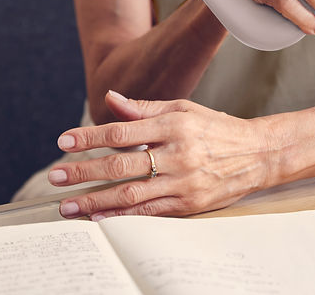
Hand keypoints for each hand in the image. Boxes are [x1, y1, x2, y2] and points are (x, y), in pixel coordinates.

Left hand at [49, 90, 274, 218]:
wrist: (258, 154)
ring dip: (94, 201)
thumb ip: (144, 108)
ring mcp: (184, 182)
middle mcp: (178, 153)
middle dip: (83, 173)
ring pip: (131, 195)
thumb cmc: (215, 128)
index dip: (90, 138)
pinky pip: (149, 213)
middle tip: (55, 177)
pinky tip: (99, 216)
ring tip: (68, 205)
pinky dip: (121, 216)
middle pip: (121, 166)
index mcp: (174, 124)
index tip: (63, 142)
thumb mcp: (183, 108)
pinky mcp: (190, 205)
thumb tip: (111, 98)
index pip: (122, 131)